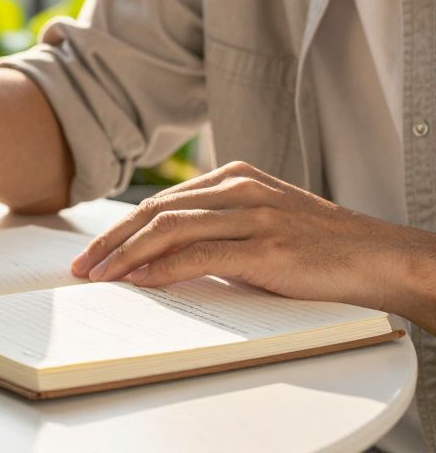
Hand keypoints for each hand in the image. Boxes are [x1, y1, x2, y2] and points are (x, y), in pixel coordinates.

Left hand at [68, 160, 431, 314]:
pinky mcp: (266, 245)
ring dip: (126, 255)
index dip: (118, 229)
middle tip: (81, 268)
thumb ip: (214, 231)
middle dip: (110, 241)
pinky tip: (141, 281)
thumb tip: (158, 257)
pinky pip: (201, 253)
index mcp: (233, 178)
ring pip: (169, 229)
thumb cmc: (317, 248)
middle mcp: (238, 189)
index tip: (91, 253)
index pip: (160, 202)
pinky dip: (163, 268)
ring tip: (101, 277)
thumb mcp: (259, 227)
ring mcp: (253, 214)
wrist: (379, 257)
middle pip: (154, 211)